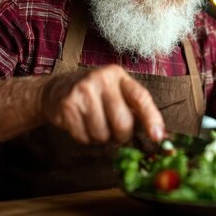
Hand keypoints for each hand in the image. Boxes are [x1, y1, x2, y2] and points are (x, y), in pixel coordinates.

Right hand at [40, 64, 164, 143]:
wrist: (57, 90)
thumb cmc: (95, 95)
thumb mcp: (115, 91)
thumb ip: (134, 107)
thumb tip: (157, 134)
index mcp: (118, 76)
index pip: (140, 97)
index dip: (151, 118)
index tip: (158, 136)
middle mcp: (102, 80)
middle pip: (122, 122)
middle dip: (121, 136)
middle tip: (116, 133)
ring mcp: (83, 92)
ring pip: (102, 134)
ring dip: (101, 138)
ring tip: (96, 125)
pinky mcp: (68, 106)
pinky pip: (84, 137)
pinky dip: (86, 139)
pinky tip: (82, 125)